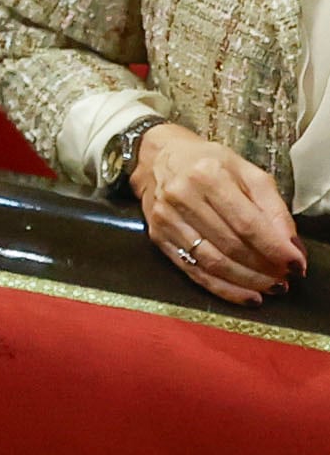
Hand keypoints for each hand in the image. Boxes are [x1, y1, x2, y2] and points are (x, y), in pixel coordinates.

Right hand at [130, 120, 303, 302]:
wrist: (159, 158)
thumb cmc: (209, 164)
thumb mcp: (247, 173)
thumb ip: (273, 207)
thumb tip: (291, 246)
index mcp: (208, 176)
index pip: (247, 223)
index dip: (274, 248)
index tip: (296, 264)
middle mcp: (183, 197)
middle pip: (230, 245)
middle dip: (263, 268)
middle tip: (286, 279)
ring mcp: (166, 220)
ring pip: (212, 262)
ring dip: (246, 281)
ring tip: (271, 288)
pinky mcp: (158, 237)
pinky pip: (193, 270)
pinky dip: (222, 288)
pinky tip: (245, 295)